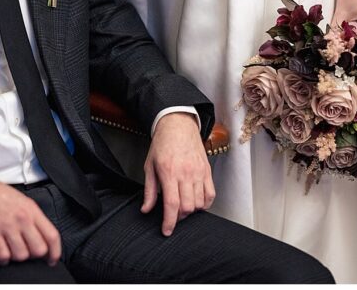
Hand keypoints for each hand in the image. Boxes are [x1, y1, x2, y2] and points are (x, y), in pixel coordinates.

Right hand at [0, 177, 61, 265]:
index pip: (52, 236)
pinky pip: (3, 255)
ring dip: (18, 257)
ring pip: (22, 255)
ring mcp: (7, 227)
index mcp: (33, 211)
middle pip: (39, 249)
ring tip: (13, 251)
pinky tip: (2, 255)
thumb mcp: (24, 201)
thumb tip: (42, 236)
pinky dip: (3, 260)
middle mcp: (23, 220)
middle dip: (35, 256)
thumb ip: (35, 218)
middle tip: (29, 252)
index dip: (55, 252)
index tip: (52, 259)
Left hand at [140, 112, 215, 235]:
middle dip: (179, 217)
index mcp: (169, 172)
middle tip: (173, 215)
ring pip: (200, 203)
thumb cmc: (162, 144)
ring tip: (183, 206)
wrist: (178, 125)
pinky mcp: (207, 171)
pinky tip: (197, 202)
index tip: (167, 231)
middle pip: (187, 207)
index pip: (172, 204)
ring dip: (191, 210)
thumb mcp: (149, 166)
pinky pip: (211, 194)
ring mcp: (199, 172)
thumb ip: (149, 190)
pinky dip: (205, 203)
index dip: (170, 222)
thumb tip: (146, 209)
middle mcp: (186, 173)